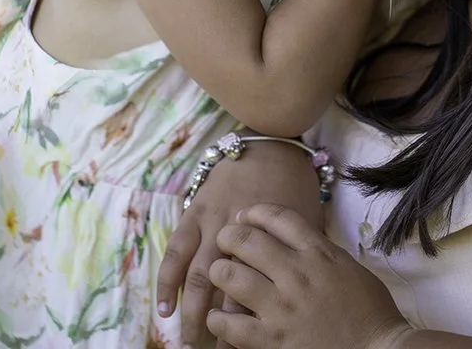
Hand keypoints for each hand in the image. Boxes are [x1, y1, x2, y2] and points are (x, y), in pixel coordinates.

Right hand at [157, 143, 322, 347]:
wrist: (273, 142)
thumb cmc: (297, 189)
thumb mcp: (308, 228)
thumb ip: (297, 260)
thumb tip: (295, 299)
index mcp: (273, 244)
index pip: (261, 296)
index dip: (253, 325)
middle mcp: (242, 238)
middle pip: (228, 293)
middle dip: (218, 328)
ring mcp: (214, 224)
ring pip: (198, 276)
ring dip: (191, 313)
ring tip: (187, 341)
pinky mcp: (195, 212)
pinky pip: (176, 250)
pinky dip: (167, 280)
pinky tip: (164, 306)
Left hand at [206, 203, 412, 348]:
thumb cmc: (371, 313)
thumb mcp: (349, 268)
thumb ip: (321, 253)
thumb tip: (293, 242)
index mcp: (319, 253)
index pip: (278, 217)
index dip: (255, 212)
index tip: (244, 215)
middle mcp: (297, 274)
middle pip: (246, 239)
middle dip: (228, 237)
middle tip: (224, 242)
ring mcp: (282, 307)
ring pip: (230, 275)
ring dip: (219, 272)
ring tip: (220, 275)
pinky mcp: (271, 340)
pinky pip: (229, 322)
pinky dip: (218, 317)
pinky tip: (219, 317)